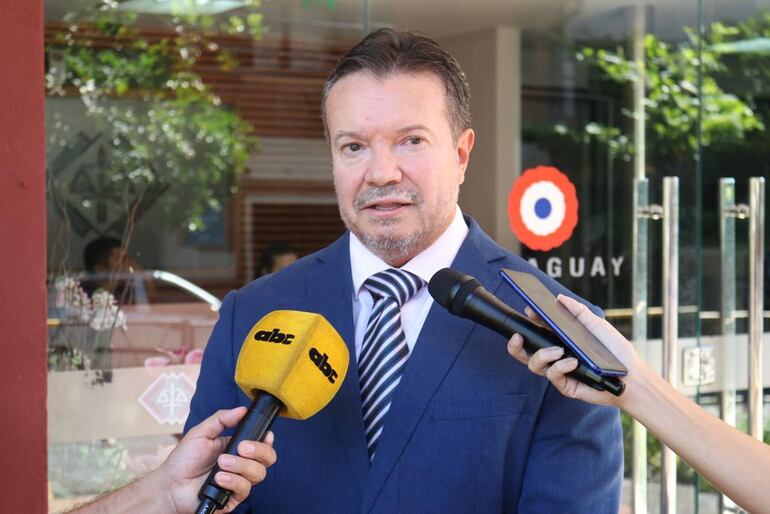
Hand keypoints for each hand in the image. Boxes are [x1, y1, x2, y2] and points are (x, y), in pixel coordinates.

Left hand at [155, 407, 276, 513]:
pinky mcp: (233, 498)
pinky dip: (233, 481)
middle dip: (259, 450)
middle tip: (242, 447)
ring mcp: (238, 481)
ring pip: (259, 473)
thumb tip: (242, 409)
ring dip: (241, 466)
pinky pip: (244, 489)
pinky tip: (219, 478)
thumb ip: (221, 419)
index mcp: (238, 448)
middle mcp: (242, 465)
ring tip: (221, 463)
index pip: (263, 444)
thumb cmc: (183, 460)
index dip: (267, 440)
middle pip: (268, 458)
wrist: (170, 485)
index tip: (265, 434)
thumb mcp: (201, 433)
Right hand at [507, 295, 640, 407]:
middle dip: (515, 346)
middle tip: (517, 337)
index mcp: (561, 341)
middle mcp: (557, 357)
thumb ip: (577, 311)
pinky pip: (553, 376)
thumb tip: (559, 298)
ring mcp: (560, 372)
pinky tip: (572, 362)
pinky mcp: (566, 386)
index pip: (538, 332)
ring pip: (534, 365)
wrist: (631, 376)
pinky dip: (560, 367)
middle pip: (526, 353)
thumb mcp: (596, 326)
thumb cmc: (616, 352)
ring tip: (557, 351)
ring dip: (541, 356)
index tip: (528, 311)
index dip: (528, 323)